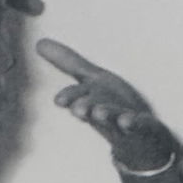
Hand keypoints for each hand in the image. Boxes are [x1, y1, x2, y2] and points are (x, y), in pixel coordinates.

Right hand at [36, 37, 177, 172]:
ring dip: (105, 115)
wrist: (143, 140)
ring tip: (99, 113)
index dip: (70, 97)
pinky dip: (133, 124)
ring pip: (113, 118)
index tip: (59, 100)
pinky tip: (129, 121)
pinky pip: (139, 126)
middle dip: (84, 107)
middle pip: (92, 107)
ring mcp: (124, 121)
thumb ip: (69, 63)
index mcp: (91, 99)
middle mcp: (105, 111)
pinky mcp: (144, 127)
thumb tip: (39, 42)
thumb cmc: (114, 106)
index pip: (78, 97)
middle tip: (77, 109)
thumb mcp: (94, 80)